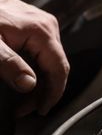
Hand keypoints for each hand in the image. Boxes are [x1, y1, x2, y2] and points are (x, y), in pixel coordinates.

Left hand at [0, 0, 68, 116]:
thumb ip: (9, 65)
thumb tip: (28, 85)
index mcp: (42, 31)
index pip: (59, 67)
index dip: (54, 92)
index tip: (43, 109)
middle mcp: (47, 26)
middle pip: (56, 65)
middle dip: (43, 90)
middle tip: (25, 109)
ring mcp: (42, 25)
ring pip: (49, 60)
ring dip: (39, 81)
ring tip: (22, 99)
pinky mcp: (34, 26)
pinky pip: (42, 53)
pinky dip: (35, 69)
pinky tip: (22, 79)